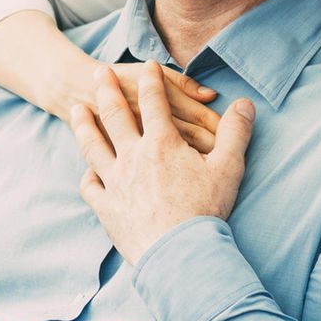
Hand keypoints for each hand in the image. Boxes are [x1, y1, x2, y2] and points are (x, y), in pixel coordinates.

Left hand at [69, 61, 254, 263]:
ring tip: (76, 110)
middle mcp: (133, 157)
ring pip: (93, 146)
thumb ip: (236, 133)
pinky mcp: (106, 208)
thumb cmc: (205, 211)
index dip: (153, 81)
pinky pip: (90, 186)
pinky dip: (87, 175)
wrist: (178, 255)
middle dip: (108, 91)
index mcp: (162, 144)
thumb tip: (245, 104)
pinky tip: (87, 171)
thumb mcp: (229, 167)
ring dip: (83, 125)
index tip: (148, 65)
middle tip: (99, 72)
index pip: (156, 103)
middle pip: (115, 116)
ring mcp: (115, 182)